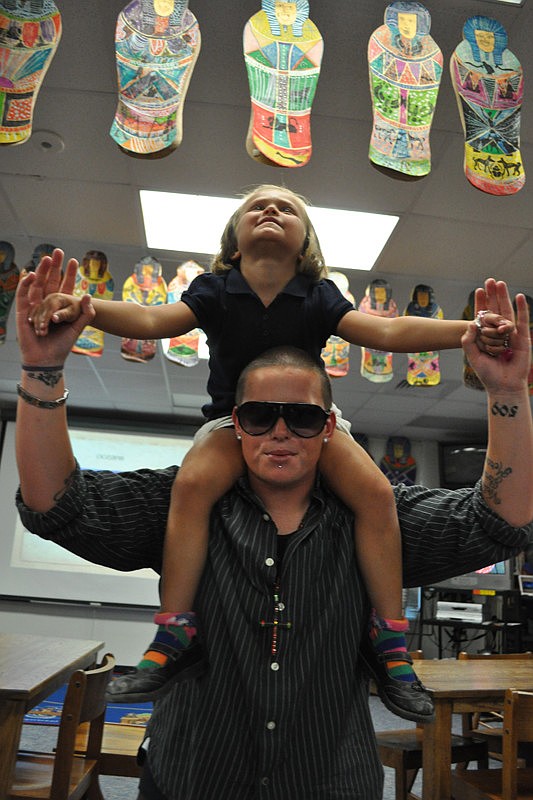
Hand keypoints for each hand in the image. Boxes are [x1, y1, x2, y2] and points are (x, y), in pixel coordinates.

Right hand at [16, 249, 94, 367]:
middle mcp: (46, 305)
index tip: (74, 261)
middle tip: (57, 251)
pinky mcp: (23, 312)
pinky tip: (30, 274)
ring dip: (40, 271)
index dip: (68, 274)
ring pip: (36, 285)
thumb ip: (85, 314)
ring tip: (46, 258)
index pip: (64, 286)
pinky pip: (23, 295)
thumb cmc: (62, 346)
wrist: (47, 359)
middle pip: (49, 281)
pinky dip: (25, 284)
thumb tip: (89, 295)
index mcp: (60, 308)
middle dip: (53, 267)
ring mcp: (34, 307)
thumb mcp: (77, 329)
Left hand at [463, 280, 529, 394]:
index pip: (484, 315)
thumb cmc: (488, 374)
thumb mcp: (473, 357)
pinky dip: (521, 308)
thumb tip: (470, 324)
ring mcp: (511, 334)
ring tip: (501, 283)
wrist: (503, 385)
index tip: (478, 290)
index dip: (481, 303)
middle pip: (496, 309)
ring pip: (507, 311)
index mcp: (487, 336)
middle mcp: (499, 332)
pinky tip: (519, 296)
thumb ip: (468, 342)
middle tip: (490, 280)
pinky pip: (522, 320)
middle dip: (493, 295)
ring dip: (504, 297)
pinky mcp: (522, 338)